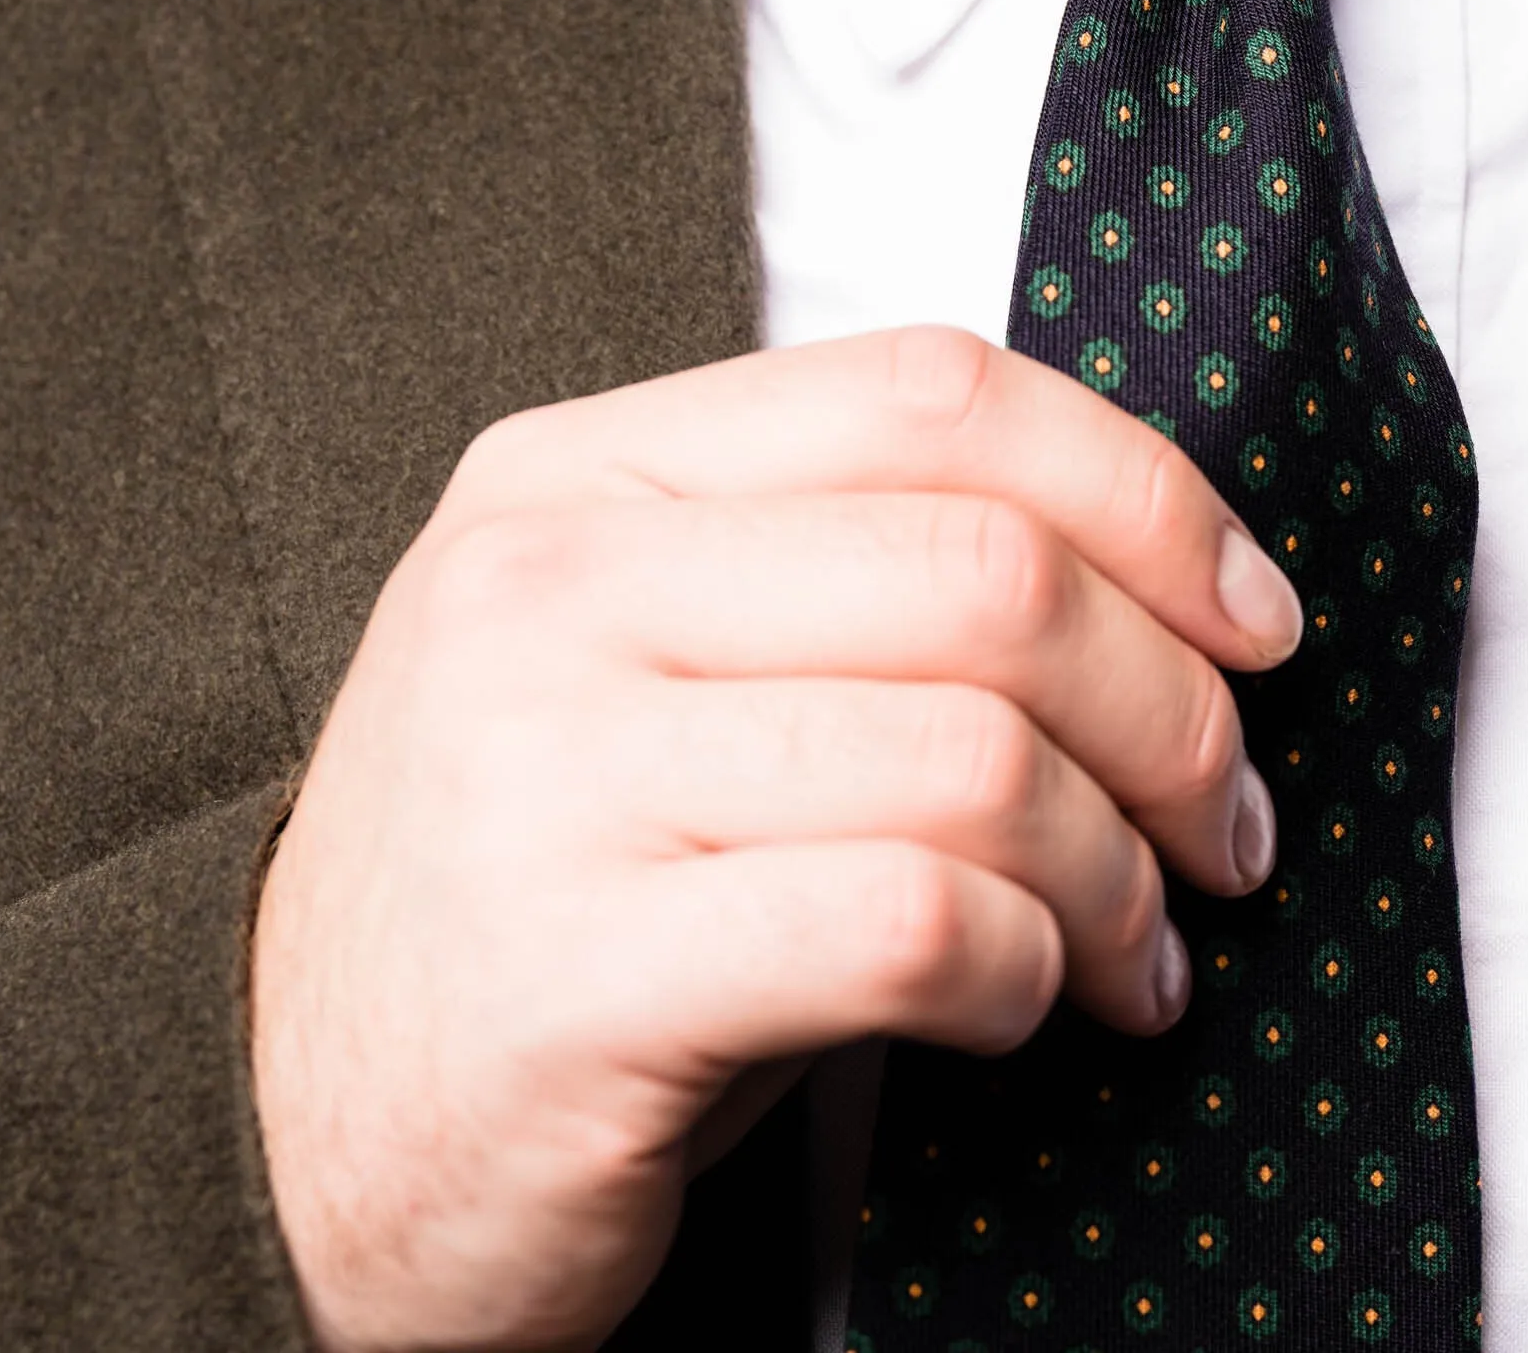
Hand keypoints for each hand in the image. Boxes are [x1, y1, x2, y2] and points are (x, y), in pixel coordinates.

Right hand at [248, 328, 1303, 1351]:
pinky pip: (912, 923)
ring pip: (977, 755)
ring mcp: (543, 776)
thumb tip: (1171, 593)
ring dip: (1119, 869)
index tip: (1252, 620)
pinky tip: (1023, 1006)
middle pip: (989, 573)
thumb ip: (839, 579)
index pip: (932, 395)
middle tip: (1227, 825)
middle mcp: (546, 592)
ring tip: (1138, 948)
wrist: (275, 1132)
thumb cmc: (534, 894)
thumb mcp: (640, 671)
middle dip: (1174, 709)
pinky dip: (1026, 968)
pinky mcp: (575, 976)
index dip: (1145, 495)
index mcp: (575, 476)